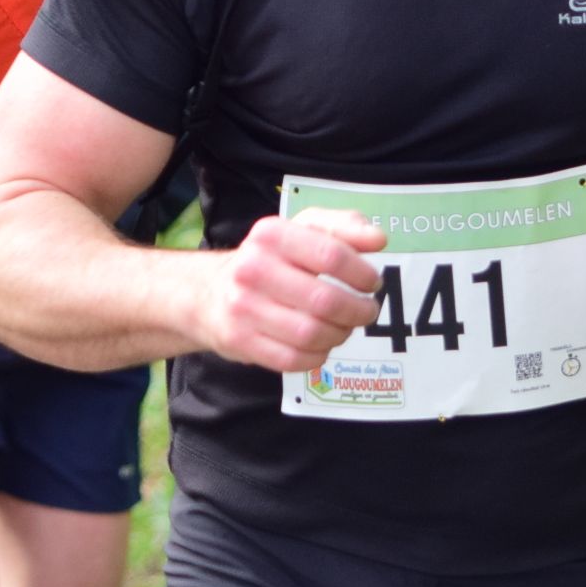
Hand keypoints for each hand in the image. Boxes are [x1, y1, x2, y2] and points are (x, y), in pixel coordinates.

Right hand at [193, 209, 386, 372]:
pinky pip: (295, 360)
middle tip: (366, 310)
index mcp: (270, 235)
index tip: (372, 282)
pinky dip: (318, 355)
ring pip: (313, 334)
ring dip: (340, 334)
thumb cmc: (270, 259)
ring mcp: (242, 308)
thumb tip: (377, 240)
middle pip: (326, 301)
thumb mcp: (302, 229)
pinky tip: (320, 344)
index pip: (332, 256)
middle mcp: (251, 269)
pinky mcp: (240, 341)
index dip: (362, 274)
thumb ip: (344, 226)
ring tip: (343, 326)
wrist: (208, 293)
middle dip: (358, 311)